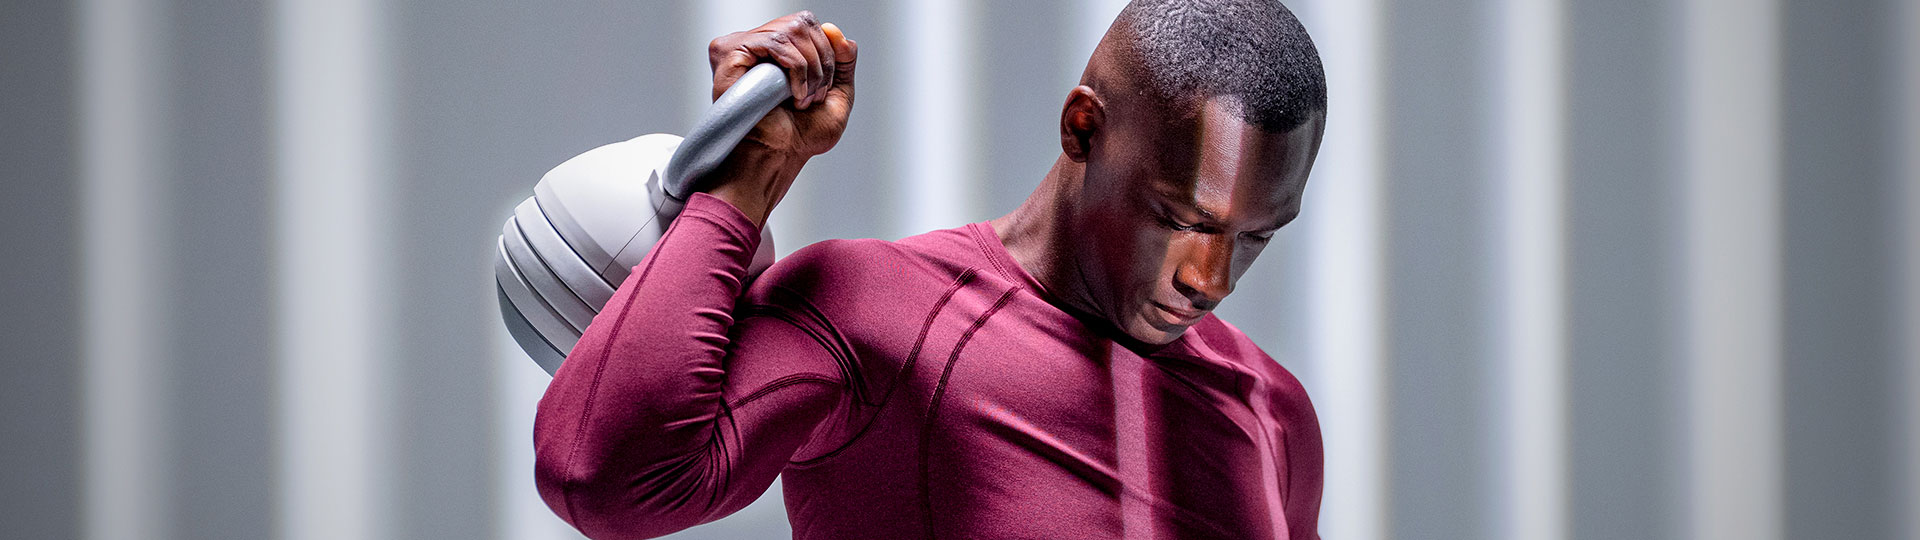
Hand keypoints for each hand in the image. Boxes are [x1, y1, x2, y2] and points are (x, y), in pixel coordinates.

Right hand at [701, 11, 857, 226]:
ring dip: (809, 69)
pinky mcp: (729, 54)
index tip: (824, 87)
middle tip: (814, 96)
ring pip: (791, 31)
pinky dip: (795, 68)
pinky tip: (792, 94)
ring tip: (802, 99)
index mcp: (778, 51)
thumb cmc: (801, 136)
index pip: (807, 24)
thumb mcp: (838, 94)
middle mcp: (758, 45)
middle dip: (822, 61)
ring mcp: (742, 48)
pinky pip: (775, 42)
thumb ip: (844, 60)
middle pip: (802, 23)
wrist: (779, 156)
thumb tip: (836, 30)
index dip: (827, 51)